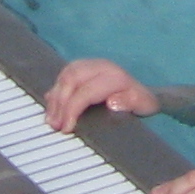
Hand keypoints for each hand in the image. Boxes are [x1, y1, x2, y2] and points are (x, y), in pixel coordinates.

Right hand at [44, 58, 161, 130]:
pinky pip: (63, 75)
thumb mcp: (144, 105)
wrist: (144, 93)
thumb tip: (112, 103)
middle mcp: (100, 67)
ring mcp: (90, 65)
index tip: (66, 128)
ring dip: (55, 98)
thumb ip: (130, 103)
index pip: (86, 90)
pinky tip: (52, 106)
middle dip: (60, 103)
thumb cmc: (142, 101)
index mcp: (114, 76)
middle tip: (54, 125)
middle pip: (71, 79)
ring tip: (51, 119)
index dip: (72, 109)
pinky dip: (56, 91)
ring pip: (65, 75)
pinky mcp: (83, 69)